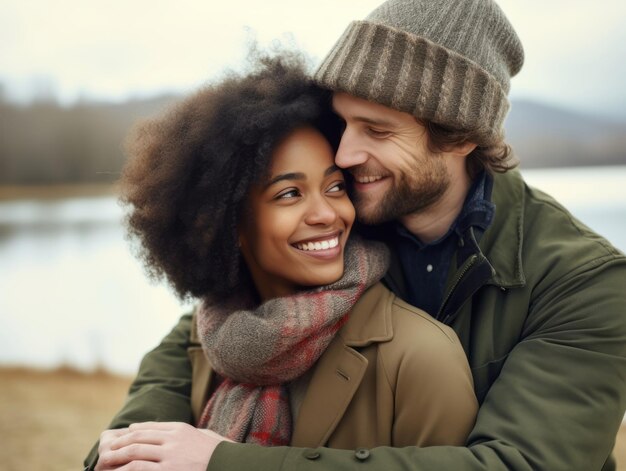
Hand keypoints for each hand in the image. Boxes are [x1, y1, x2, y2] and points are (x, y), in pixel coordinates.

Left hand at [96, 422, 232, 469]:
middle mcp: (172, 439)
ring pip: (135, 452)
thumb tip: (173, 434)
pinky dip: (126, 470)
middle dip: (119, 444)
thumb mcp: (204, 436)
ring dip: (116, 457)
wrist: (228, 464)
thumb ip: (188, 433)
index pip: (150, 427)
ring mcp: (169, 455)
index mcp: (180, 428)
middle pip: (138, 437)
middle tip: (106, 451)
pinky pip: (140, 468)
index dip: (132, 432)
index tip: (122, 435)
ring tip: (104, 463)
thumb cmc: (219, 452)